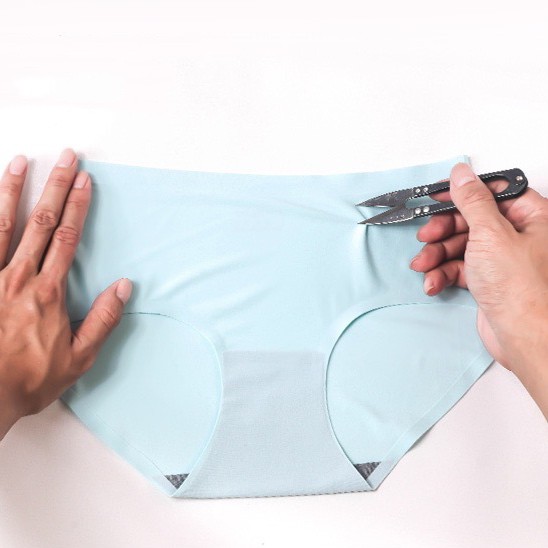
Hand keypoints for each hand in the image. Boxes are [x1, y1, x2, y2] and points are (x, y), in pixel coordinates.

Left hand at [0, 150, 131, 439]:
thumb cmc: (30, 377)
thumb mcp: (80, 357)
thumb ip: (103, 319)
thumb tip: (125, 286)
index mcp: (48, 293)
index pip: (67, 238)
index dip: (77, 206)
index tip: (85, 180)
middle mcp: (19, 277)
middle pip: (40, 222)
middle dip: (54, 186)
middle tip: (65, 156)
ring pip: (2, 225)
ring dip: (12, 190)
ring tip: (20, 162)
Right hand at [410, 163, 547, 418]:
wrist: (525, 338)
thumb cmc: (520, 287)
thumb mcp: (490, 234)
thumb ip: (473, 200)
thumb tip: (461, 172)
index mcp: (531, 217)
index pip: (493, 193)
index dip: (463, 193)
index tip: (437, 197)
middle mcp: (519, 235)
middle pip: (472, 220)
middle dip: (444, 231)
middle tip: (426, 236)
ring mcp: (502, 259)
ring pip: (462, 245)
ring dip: (438, 255)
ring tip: (422, 266)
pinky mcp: (489, 281)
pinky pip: (460, 269)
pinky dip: (443, 274)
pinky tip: (433, 283)